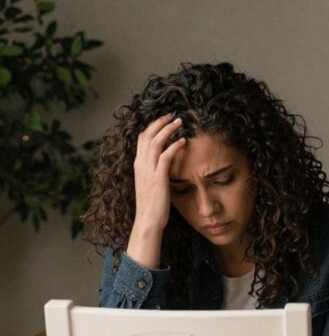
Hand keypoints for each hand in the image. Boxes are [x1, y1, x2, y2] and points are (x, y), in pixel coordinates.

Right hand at [133, 114, 185, 231]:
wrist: (148, 220)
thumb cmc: (152, 204)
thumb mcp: (150, 183)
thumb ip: (154, 170)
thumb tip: (163, 163)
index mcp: (138, 164)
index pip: (141, 139)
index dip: (152, 126)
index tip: (164, 119)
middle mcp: (140, 164)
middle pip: (147, 135)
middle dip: (160, 122)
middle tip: (173, 114)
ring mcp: (148, 170)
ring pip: (155, 142)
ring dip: (168, 129)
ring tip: (179, 122)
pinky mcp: (158, 178)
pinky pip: (166, 156)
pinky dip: (174, 146)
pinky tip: (183, 141)